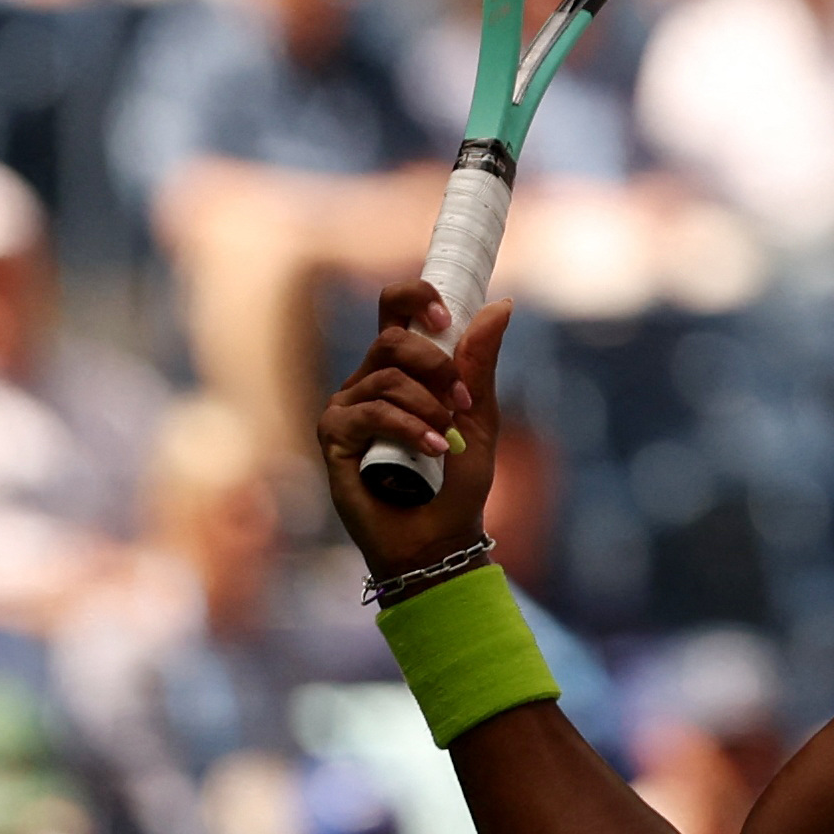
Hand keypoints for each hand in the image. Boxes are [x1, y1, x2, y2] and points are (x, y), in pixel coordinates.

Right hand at [317, 280, 514, 579]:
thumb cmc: (457, 480)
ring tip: (448, 440)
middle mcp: (368, 381)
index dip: (417, 298)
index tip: (447, 317)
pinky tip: (431, 450)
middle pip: (392, 338)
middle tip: (462, 401)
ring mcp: (346, 408)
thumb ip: (479, 364)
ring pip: (386, 378)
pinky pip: (369, 413)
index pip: (396, 309)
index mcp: (402, 368)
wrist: (439, 536)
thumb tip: (501, 304)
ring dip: (428, 407)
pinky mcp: (332, 437)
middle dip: (436, 364)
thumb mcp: (479, 416)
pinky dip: (408, 429)